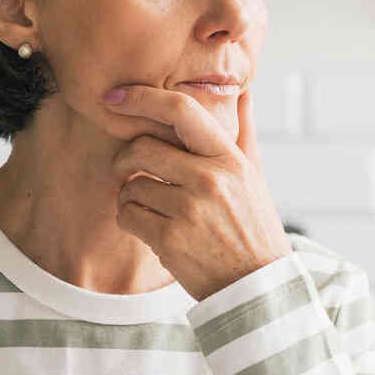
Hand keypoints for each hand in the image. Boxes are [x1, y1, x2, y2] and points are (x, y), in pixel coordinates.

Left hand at [107, 84, 292, 300]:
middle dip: (125, 160)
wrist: (258, 286)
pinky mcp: (170, 239)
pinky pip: (127, 216)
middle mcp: (210, 179)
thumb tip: (244, 89)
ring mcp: (189, 210)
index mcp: (229, 158)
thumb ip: (243, 130)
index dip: (143, 98)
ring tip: (153, 210)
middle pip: (141, 148)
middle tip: (128, 171)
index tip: (115, 97)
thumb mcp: (255, 175)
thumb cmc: (253, 226)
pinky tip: (150, 229)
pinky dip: (130, 221)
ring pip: (130, 186)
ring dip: (131, 197)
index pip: (182, 110)